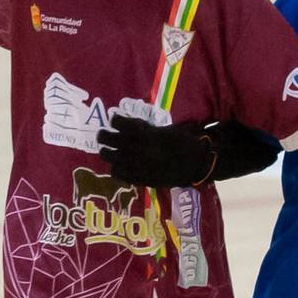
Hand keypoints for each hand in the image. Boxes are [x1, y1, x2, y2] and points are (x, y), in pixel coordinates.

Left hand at [98, 117, 217, 187]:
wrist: (194, 164)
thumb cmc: (183, 142)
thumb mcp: (164, 129)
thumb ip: (146, 129)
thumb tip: (132, 126)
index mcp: (143, 133)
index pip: (118, 122)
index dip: (115, 120)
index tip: (115, 120)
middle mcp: (135, 148)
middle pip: (107, 139)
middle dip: (103, 135)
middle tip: (104, 135)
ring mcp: (134, 164)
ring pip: (108, 156)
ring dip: (107, 152)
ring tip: (109, 151)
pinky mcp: (137, 178)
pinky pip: (117, 173)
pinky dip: (116, 169)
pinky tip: (120, 167)